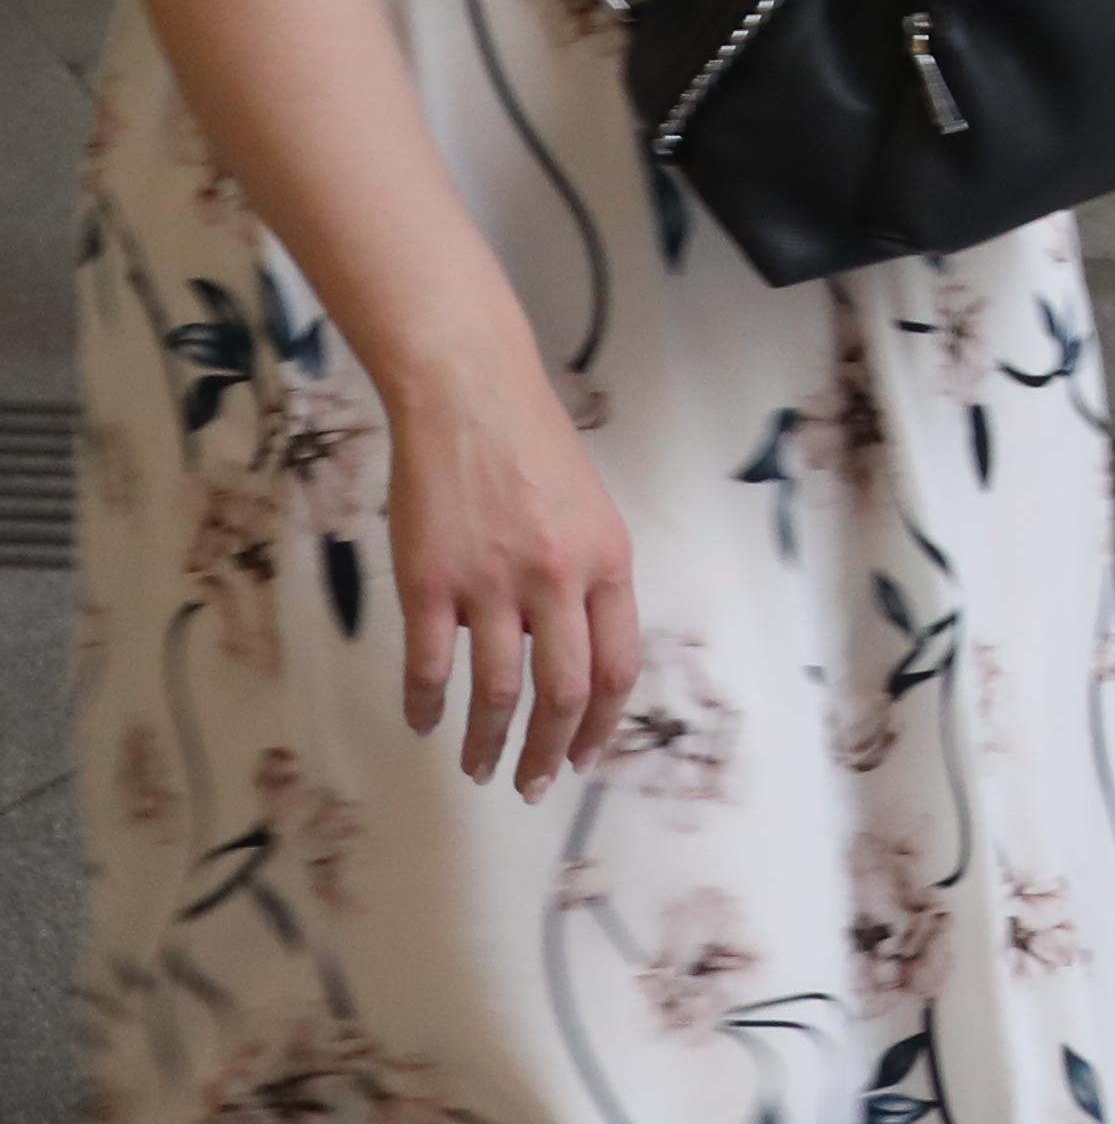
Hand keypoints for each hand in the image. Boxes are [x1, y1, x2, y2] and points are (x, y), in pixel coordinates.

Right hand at [380, 344, 635, 796]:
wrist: (471, 399)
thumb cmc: (534, 451)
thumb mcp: (590, 514)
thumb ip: (588, 581)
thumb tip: (577, 652)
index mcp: (608, 563)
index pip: (618, 665)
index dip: (602, 721)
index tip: (585, 757)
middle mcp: (558, 580)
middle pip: (564, 691)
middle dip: (551, 751)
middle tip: (534, 786)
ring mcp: (492, 584)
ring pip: (499, 690)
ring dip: (489, 742)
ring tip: (480, 769)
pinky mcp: (430, 584)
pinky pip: (430, 666)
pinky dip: (426, 706)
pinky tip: (423, 723)